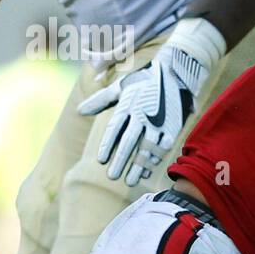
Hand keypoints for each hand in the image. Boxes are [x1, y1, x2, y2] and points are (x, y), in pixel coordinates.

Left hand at [78, 18, 224, 186]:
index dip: (108, 146)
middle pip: (129, 142)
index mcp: (128, 104)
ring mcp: (159, 121)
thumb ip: (100, 100)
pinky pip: (162, 147)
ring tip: (130, 181)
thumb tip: (79, 111)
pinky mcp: (172, 127)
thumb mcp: (120, 87)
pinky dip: (154, 160)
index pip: (115, 129)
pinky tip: (146, 171)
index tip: (101, 160)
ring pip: (146, 148)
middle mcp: (142, 114)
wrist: (176, 72)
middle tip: (112, 177)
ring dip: (138, 166)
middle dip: (121, 161)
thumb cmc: (144, 79)